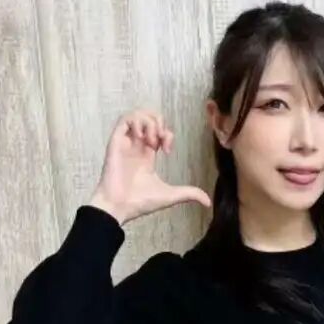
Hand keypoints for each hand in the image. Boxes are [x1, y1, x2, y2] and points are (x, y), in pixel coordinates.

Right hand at [89, 109, 210, 224]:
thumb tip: (208, 202)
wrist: (120, 207)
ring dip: (149, 123)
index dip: (168, 134)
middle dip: (158, 123)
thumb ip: (189, 194)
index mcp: (147, 155)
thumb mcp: (170, 196)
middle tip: (160, 141)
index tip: (168, 150)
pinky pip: (124, 119)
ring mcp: (125, 143)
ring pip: (136, 115)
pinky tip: (141, 137)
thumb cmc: (140, 202)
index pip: (158, 131)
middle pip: (147, 118)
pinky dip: (136, 122)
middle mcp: (136, 146)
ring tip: (150, 140)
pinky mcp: (116, 142)